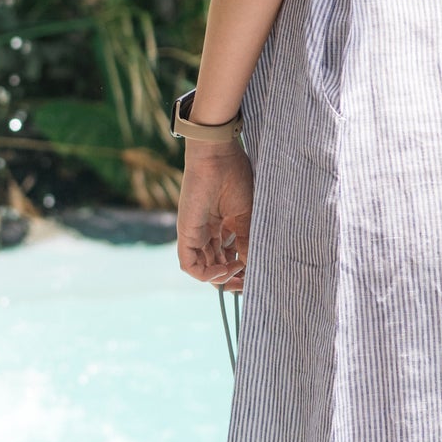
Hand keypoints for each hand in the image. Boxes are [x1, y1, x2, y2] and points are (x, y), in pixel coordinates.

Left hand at [176, 141, 252, 293]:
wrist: (217, 157)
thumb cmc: (235, 178)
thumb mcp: (247, 216)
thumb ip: (248, 241)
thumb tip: (252, 265)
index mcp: (223, 226)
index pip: (229, 257)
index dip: (241, 270)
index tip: (255, 274)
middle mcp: (208, 232)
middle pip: (216, 266)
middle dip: (232, 279)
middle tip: (246, 283)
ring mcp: (196, 234)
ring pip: (204, 269)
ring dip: (221, 278)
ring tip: (237, 271)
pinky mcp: (186, 233)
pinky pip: (190, 265)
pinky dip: (206, 275)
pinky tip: (223, 270)